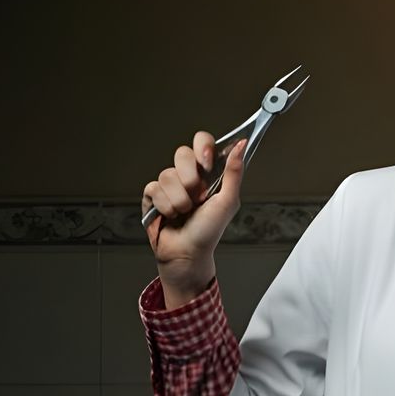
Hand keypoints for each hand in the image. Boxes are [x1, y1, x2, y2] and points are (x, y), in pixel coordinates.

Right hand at [142, 130, 247, 304]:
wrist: (188, 254)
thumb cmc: (208, 231)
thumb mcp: (228, 202)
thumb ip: (234, 173)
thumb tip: (241, 145)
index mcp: (208, 173)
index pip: (202, 142)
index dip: (203, 147)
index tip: (207, 163)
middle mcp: (188, 175)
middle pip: (181, 153)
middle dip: (190, 179)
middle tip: (198, 197)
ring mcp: (169, 184)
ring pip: (167, 174)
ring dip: (179, 199)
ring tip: (185, 212)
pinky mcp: (152, 196)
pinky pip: (153, 188)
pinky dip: (164, 205)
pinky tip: (170, 215)